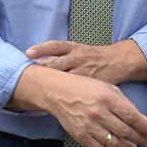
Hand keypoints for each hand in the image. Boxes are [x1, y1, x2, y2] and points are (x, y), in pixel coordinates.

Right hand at [11, 65, 146, 146]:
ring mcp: (88, 125)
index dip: (146, 128)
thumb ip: (126, 104)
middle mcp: (98, 112)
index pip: (133, 117)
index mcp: (107, 98)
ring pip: (115, 143)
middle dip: (141, 139)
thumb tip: (143, 121)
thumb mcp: (108, 89)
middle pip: (126, 131)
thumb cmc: (85, 88)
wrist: (57, 92)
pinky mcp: (80, 136)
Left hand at [25, 39, 146, 84]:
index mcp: (74, 48)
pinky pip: (76, 89)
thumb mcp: (78, 49)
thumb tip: (39, 61)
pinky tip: (56, 101)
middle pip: (56, 64)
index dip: (41, 49)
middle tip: (28, 77)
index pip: (55, 46)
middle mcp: (78, 58)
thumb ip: (60, 55)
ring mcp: (84, 71)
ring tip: (39, 90)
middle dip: (43, 71)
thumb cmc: (95, 56)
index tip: (28, 53)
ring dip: (52, 84)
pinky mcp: (91, 83)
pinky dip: (66, 93)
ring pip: (65, 78)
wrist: (117, 61)